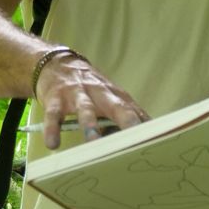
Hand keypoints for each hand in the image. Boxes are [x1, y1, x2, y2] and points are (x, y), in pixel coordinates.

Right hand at [34, 53, 148, 148]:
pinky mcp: (56, 99)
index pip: (135, 113)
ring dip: (90, 126)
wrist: (58, 64)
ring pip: (86, 109)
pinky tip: (52, 144)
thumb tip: (141, 143)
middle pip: (117, 108)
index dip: (145, 127)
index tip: (156, 143)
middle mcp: (100, 94)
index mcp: (116, 97)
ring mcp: (78, 95)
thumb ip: (123, 120)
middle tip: (135, 141)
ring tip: (93, 143)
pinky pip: (54, 115)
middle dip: (127, 122)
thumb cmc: (90, 90)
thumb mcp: (109, 101)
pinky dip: (52, 129)